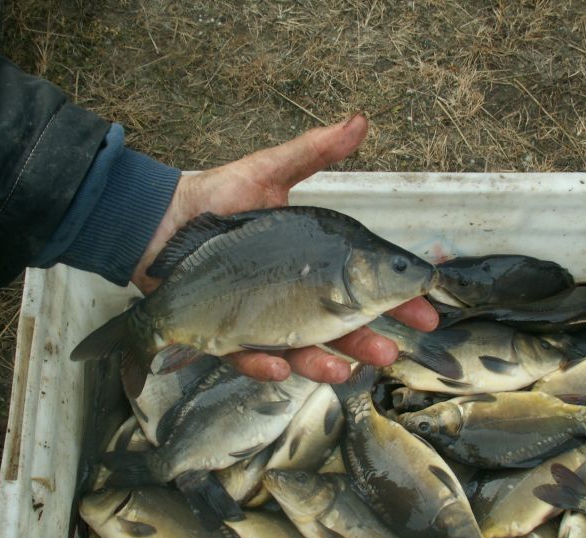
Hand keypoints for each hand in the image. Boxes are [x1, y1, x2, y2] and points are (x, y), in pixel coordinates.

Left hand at [131, 114, 437, 383]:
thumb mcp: (267, 172)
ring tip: (346, 367)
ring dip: (324, 361)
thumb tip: (359, 120)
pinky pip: (248, 356)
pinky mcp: (224, 334)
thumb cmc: (216, 197)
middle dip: (366, 341)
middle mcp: (290, 293)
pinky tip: (279, 366)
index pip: (362, 285)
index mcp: (310, 263)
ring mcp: (259, 317)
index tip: (426, 308)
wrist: (160, 222)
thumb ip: (312, 152)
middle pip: (336, 325)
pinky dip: (264, 363)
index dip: (396, 299)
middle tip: (391, 351)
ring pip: (298, 349)